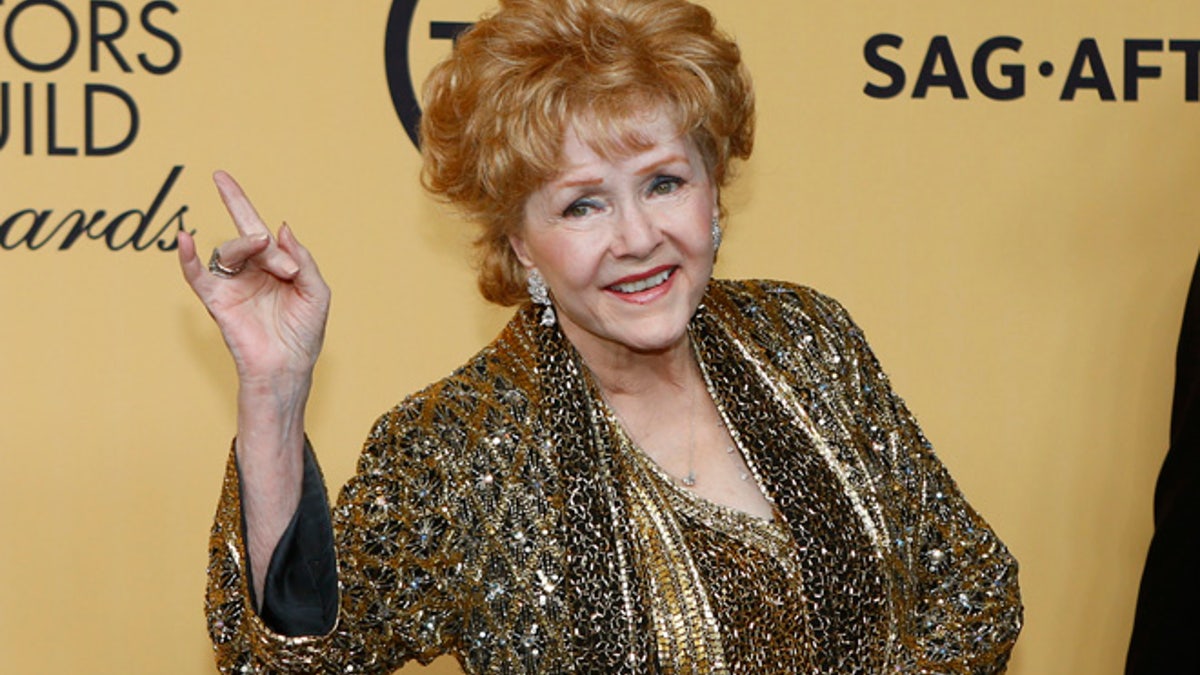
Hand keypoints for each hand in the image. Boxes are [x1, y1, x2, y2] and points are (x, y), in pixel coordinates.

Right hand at [178, 171, 330, 387]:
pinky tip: (185, 240)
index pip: (254, 228)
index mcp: (273, 266)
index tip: (220, 176)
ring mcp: (231, 285)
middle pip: (247, 239)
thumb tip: (281, 227)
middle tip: (281, 260)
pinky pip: (196, 275)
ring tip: (281, 271)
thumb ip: (303, 259)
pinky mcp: (217, 301)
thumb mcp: (317, 292)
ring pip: (229, 252)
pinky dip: (187, 258)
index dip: (237, 202)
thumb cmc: (304, 334)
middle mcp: (249, 272)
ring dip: (250, 251)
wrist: (289, 368)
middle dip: (261, 239)